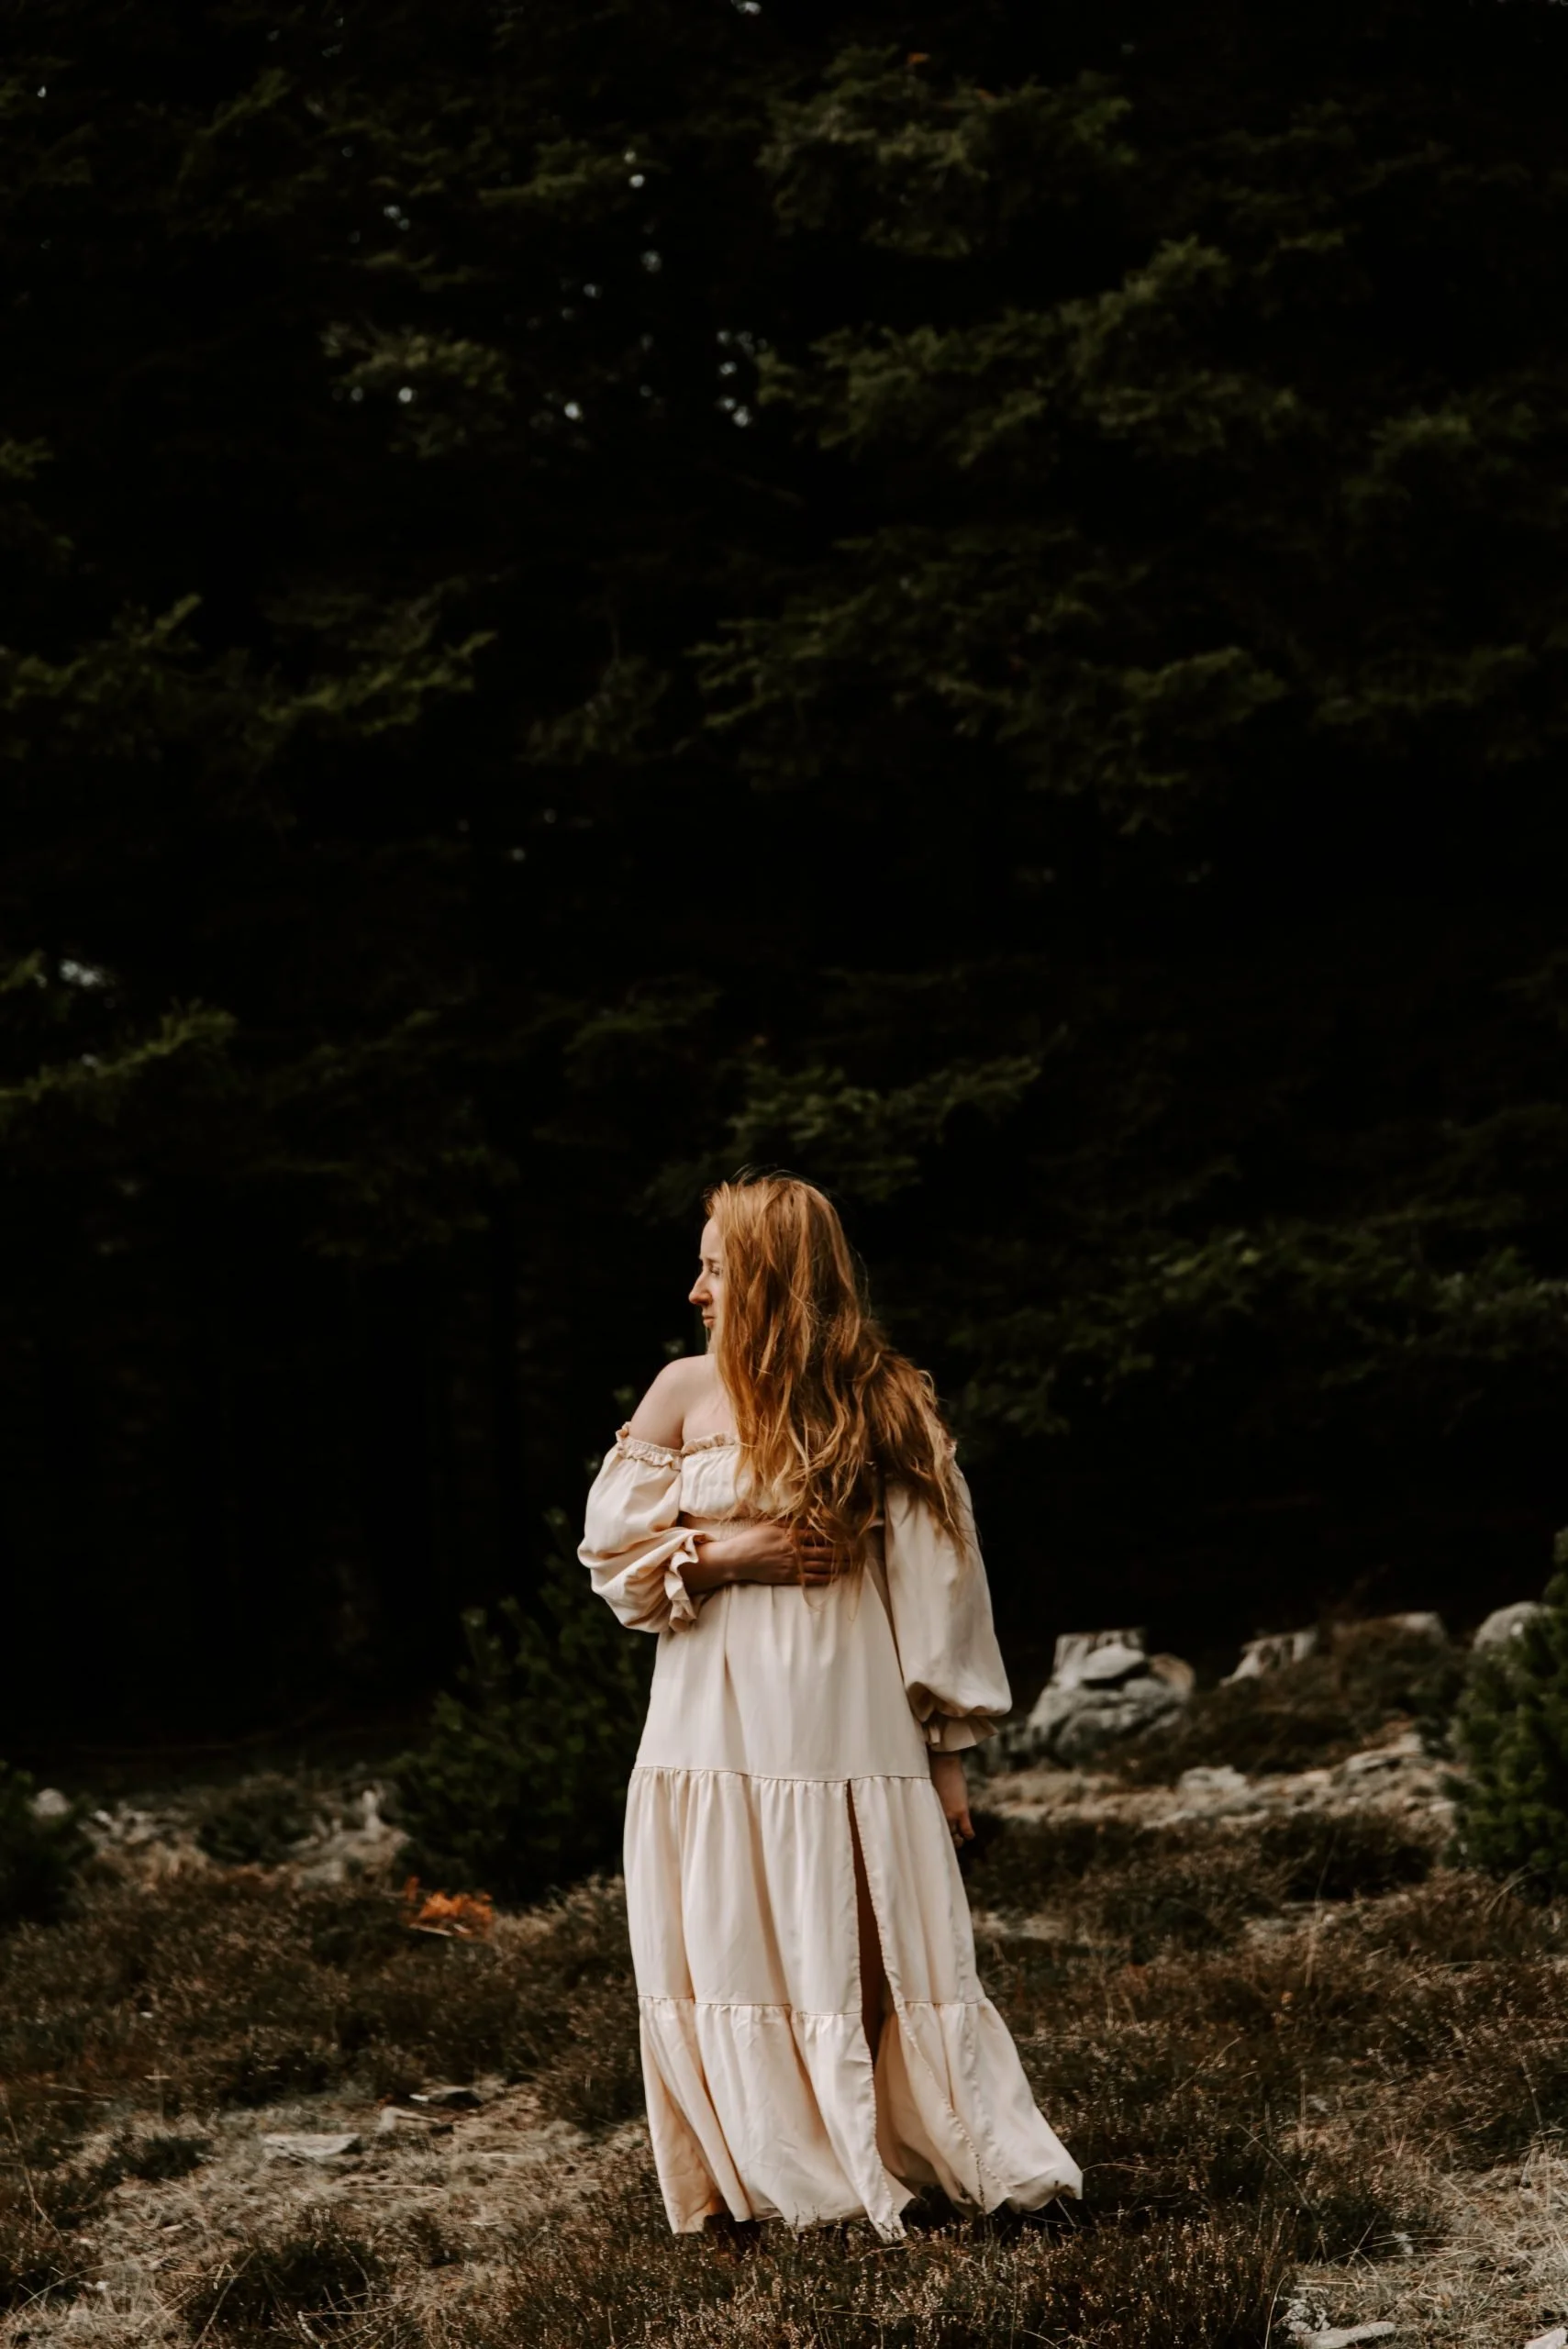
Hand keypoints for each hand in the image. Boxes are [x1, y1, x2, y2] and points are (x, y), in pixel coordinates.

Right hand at [689, 1522, 837, 1586]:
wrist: (738, 1559)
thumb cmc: (752, 1539)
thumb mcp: (771, 1524)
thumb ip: (789, 1521)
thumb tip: (806, 1516)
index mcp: (791, 1535)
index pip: (819, 1534)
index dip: (835, 1534)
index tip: (848, 1534)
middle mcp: (795, 1550)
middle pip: (824, 1551)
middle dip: (842, 1552)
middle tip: (857, 1552)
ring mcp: (793, 1565)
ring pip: (820, 1566)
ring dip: (837, 1566)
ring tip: (851, 1565)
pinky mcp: (789, 1577)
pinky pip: (811, 1579)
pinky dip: (824, 1578)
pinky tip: (835, 1577)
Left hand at [930, 1752, 973, 1845]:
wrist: (942, 1762)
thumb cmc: (930, 1771)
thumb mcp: (925, 1790)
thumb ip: (929, 1802)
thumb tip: (930, 1806)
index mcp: (925, 1811)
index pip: (927, 1830)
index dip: (931, 1836)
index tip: (932, 1839)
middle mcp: (936, 1815)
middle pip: (940, 1835)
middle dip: (944, 1840)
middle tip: (947, 1841)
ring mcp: (950, 1814)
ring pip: (954, 1837)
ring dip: (957, 1841)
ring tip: (958, 1840)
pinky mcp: (961, 1811)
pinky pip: (966, 1830)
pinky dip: (968, 1835)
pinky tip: (969, 1835)